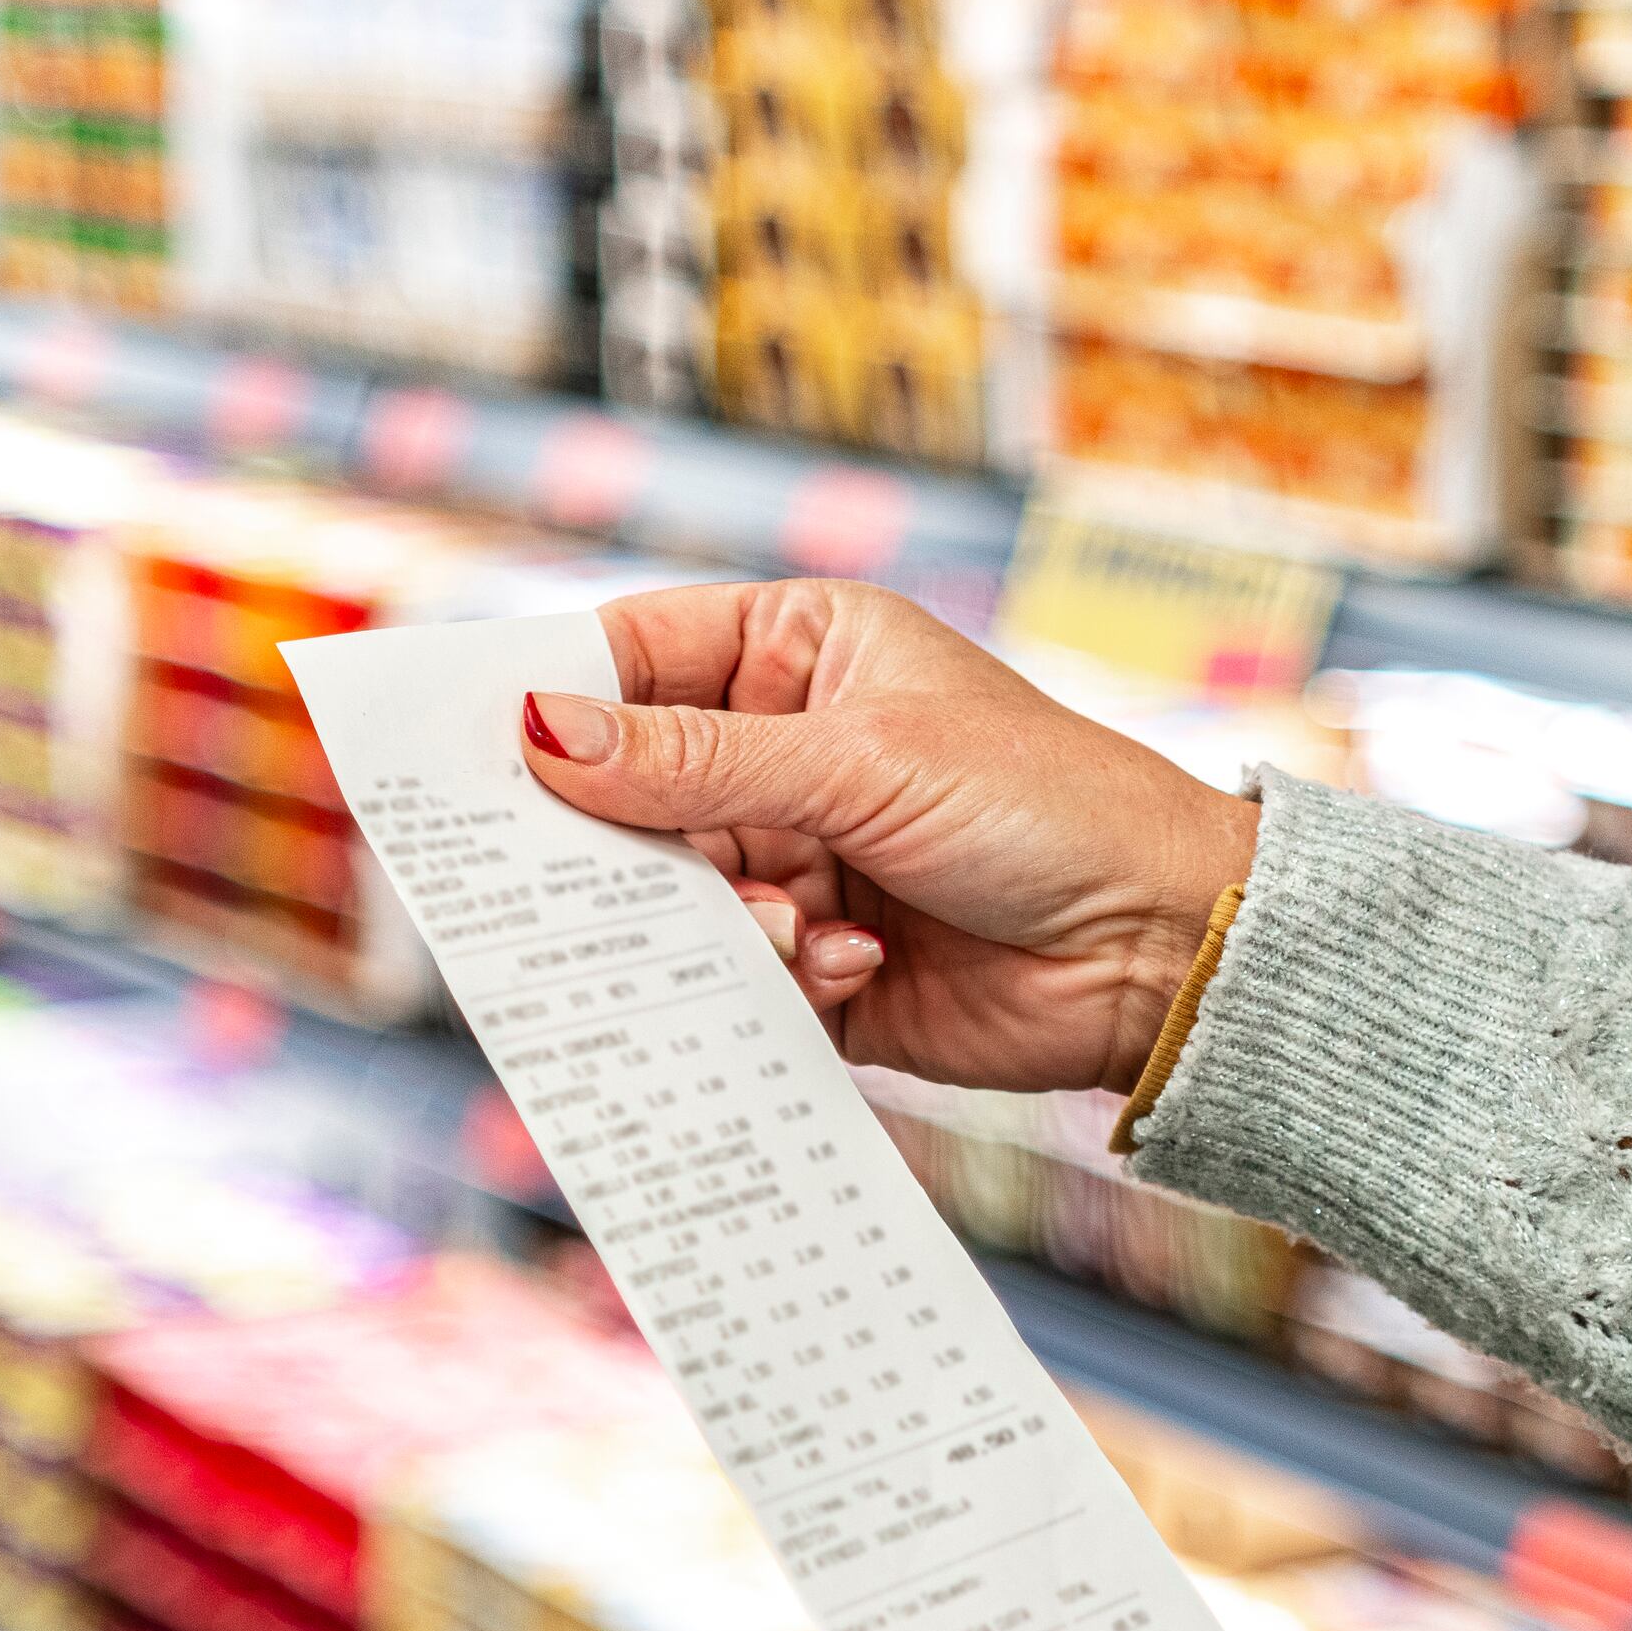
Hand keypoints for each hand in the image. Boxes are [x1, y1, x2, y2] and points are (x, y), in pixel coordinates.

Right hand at [522, 580, 1261, 1093]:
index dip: (553, 694)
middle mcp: (790, 752)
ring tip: (786, 925)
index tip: (472, 742)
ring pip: (675, 893)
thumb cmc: (1045, 809)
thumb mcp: (860, 762)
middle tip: (585, 874)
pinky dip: (771, 978)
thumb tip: (543, 733)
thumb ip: (693, 761)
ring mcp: (798, 859)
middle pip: (634, 788)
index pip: (638, 655)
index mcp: (803, 652)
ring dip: (719, 916)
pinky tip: (849, 969)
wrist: (1160, 950)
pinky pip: (731, 975)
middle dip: (626, 838)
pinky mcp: (814, 965)